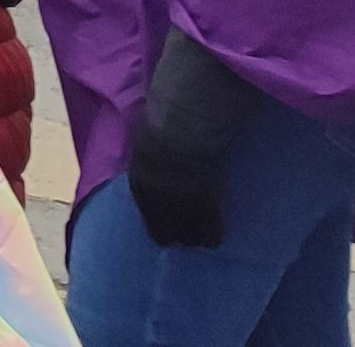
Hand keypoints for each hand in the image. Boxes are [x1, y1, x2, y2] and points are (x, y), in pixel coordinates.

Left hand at [128, 29, 260, 250]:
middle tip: (173, 242)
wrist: (183, 121)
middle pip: (157, 217)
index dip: (150, 211)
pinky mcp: (201, 197)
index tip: (155, 220)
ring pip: (183, 224)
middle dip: (166, 229)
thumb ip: (147, 130)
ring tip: (200, 243)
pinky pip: (205, 221)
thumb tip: (145, 119)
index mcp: (138, 168)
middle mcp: (153, 187)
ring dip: (191, 234)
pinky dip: (210, 231)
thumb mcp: (147, 121)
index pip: (141, 197)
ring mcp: (176, 194)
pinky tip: (215, 240)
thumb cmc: (166, 111)